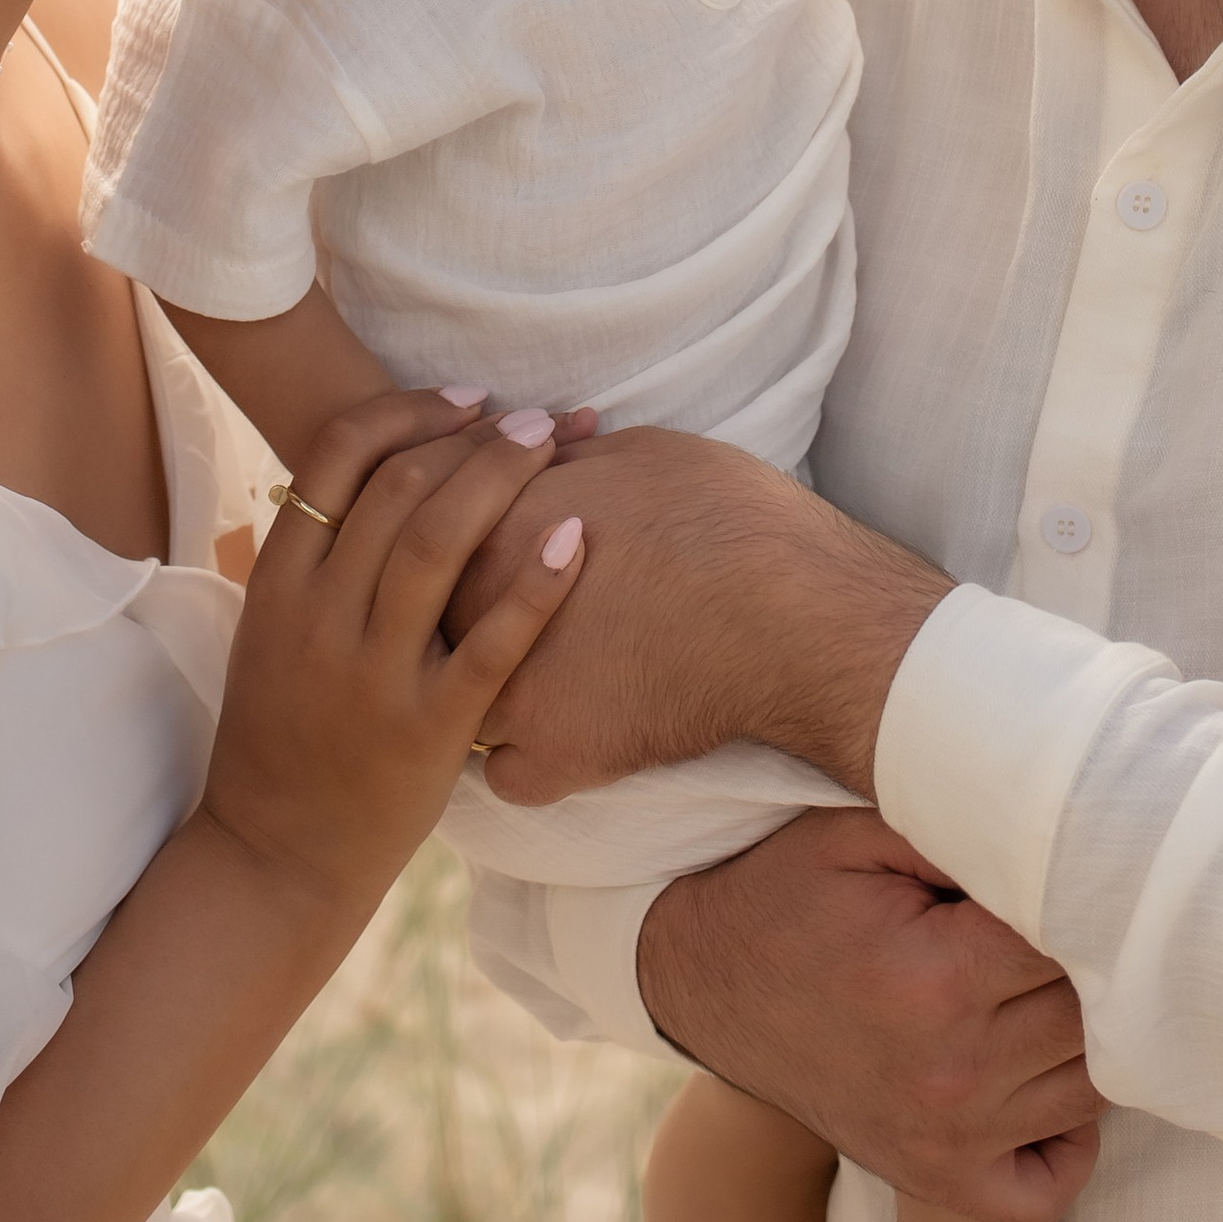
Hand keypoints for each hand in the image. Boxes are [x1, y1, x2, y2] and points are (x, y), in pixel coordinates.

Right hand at [202, 391, 581, 913]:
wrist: (275, 857)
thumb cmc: (282, 733)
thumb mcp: (270, 631)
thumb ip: (312, 557)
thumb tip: (372, 468)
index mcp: (278, 583)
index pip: (335, 457)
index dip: (406, 411)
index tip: (466, 400)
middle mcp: (319, 617)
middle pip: (397, 485)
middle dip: (474, 436)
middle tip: (531, 417)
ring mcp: (372, 673)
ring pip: (438, 543)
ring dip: (502, 478)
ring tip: (555, 446)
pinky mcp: (427, 728)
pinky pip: (490, 642)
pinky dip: (536, 583)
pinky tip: (576, 537)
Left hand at [447, 424, 947, 801]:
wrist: (792, 614)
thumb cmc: (728, 517)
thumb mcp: (640, 455)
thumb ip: (568, 458)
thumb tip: (543, 448)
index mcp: (500, 524)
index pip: (435, 528)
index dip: (459, 533)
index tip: (484, 540)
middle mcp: (482, 608)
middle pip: (429, 614)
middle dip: (446, 614)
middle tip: (476, 616)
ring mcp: (510, 690)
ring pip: (452, 697)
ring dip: (468, 689)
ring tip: (497, 682)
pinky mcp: (552, 757)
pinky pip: (503, 773)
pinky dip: (524, 760)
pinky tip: (544, 742)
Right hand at [637, 807, 1102, 1221]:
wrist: (704, 984)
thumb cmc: (788, 894)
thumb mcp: (855, 832)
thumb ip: (959, 828)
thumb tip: (1058, 832)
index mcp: (938, 979)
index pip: (1076, 937)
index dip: (1079, 893)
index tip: (1057, 870)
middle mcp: (954, 1073)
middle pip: (1095, 1012)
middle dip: (1088, 958)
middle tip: (1058, 920)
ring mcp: (949, 1140)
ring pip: (1093, 1087)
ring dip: (1089, 1033)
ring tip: (1043, 980)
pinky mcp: (940, 1179)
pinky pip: (1052, 1185)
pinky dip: (1069, 1137)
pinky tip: (1042, 1074)